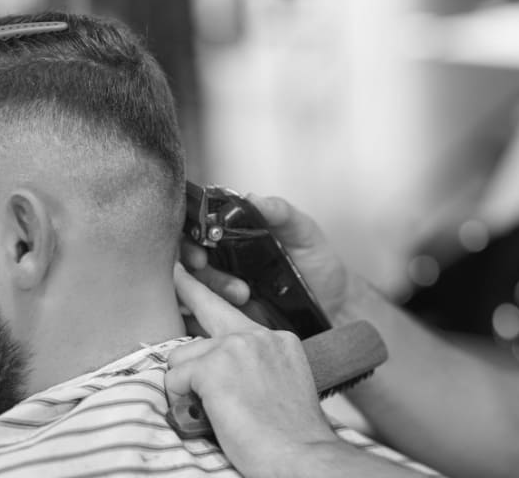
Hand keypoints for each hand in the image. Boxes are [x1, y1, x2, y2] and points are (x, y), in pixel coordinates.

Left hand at [165, 265, 340, 475]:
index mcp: (277, 340)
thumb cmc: (290, 435)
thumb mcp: (280, 386)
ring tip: (212, 411)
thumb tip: (219, 371)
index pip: (232, 310)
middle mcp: (257, 335)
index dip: (205, 291)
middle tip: (176, 271)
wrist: (303, 457)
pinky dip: (182, 401)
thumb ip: (253, 367)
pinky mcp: (213, 367)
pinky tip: (207, 415)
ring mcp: (235, 347)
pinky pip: (174, 379)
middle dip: (188, 294)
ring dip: (187, 385)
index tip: (186, 272)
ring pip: (182, 356)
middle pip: (204, 314)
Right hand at [181, 194, 353, 320]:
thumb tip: (252, 198)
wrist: (334, 302)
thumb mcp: (303, 231)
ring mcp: (220, 292)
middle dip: (194, 269)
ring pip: (189, 293)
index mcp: (231, 236)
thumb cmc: (317, 262)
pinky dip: (205, 320)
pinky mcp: (225, 319)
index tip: (200, 250)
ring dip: (208, 293)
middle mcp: (219, 262)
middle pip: (184, 263)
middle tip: (211, 270)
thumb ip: (280, 212)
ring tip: (243, 294)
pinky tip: (230, 315)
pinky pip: (200, 320)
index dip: (187, 239)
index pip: (192, 232)